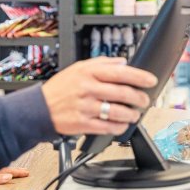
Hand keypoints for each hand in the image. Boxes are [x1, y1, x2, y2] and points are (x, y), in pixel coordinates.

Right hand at [41, 57, 156, 135]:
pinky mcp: (82, 123)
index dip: (139, 77)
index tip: (151, 81)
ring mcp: (85, 107)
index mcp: (89, 72)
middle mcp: (88, 89)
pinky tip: (121, 125)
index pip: (120, 72)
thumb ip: (102, 63)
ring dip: (131, 115)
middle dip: (139, 98)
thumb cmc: (60, 88)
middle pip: (122, 93)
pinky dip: (118, 127)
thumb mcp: (78, 68)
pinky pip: (106, 127)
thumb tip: (123, 62)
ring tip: (134, 114)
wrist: (39, 108)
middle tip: (145, 100)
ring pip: (117, 112)